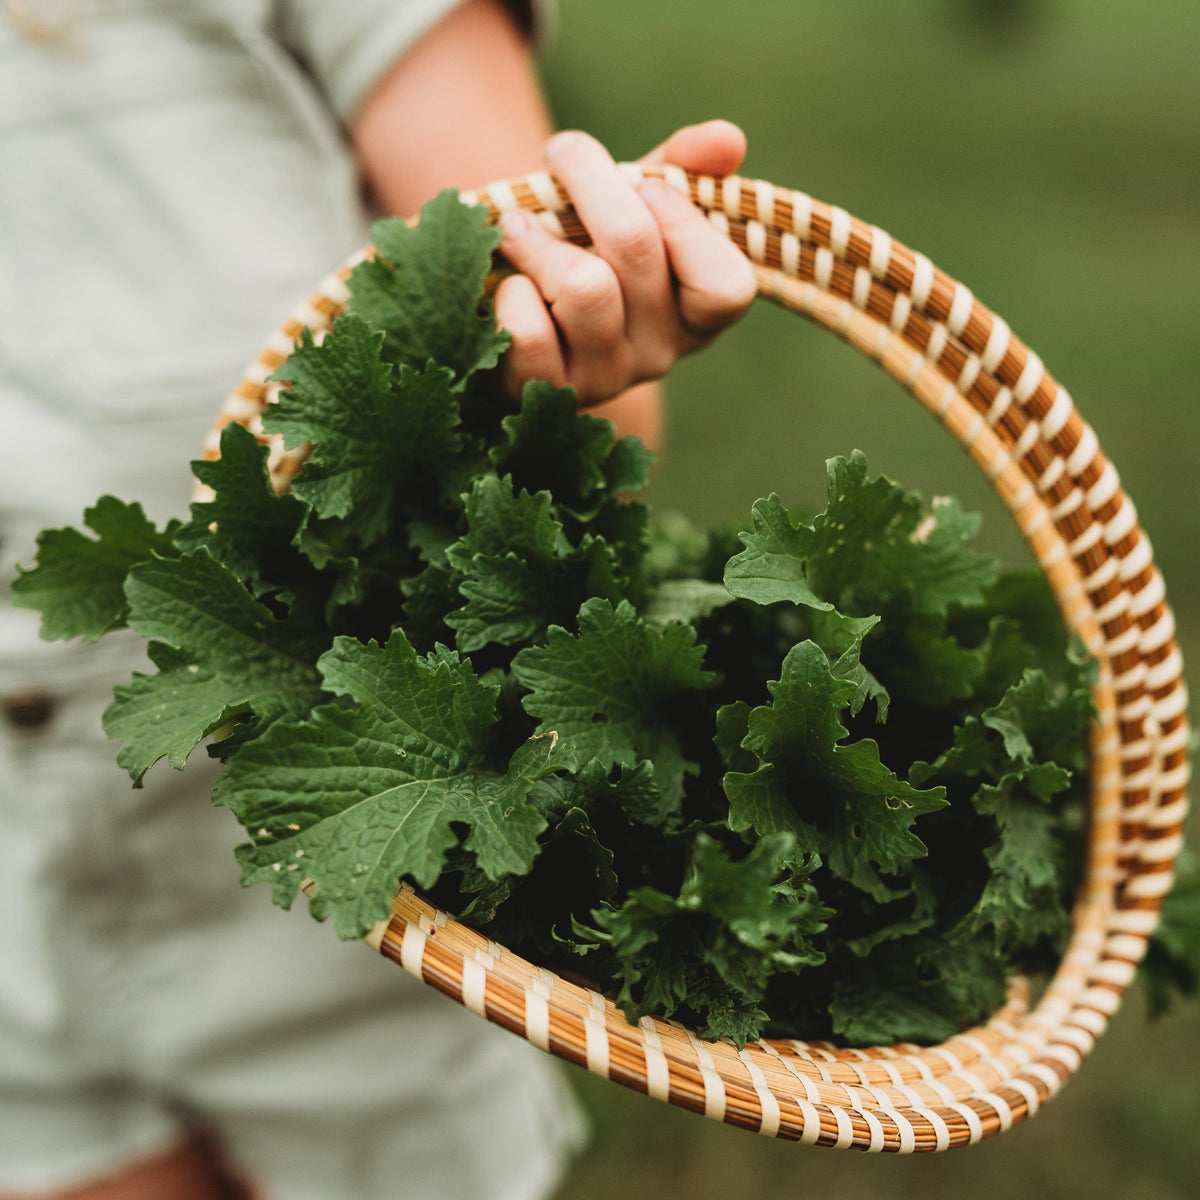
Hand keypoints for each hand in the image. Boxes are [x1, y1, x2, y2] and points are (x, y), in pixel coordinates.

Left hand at [493, 120, 756, 405]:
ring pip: (584, 287)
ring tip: (516, 225)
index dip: (684, 223)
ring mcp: (602, 379)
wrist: (501, 312)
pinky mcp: (544, 391)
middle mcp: (657, 354)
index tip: (645, 184)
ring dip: (537, 239)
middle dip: (589, 181)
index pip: (726, 286)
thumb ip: (679, 170)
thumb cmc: (580, 251)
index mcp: (695, 316)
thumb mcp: (631, 206)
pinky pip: (530, 331)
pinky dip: (509, 293)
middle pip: (637, 248)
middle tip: (560, 152)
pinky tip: (507, 288)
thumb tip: (727, 139)